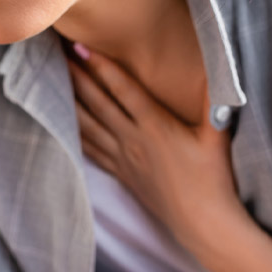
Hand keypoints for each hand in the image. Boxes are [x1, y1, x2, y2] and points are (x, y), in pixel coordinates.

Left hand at [67, 43, 243, 250]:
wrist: (203, 223)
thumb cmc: (213, 179)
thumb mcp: (217, 136)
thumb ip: (215, 100)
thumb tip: (219, 68)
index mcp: (155, 126)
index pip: (123, 89)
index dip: (102, 67)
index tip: (82, 47)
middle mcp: (132, 139)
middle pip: (98, 103)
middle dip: (77, 77)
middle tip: (57, 56)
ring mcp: (123, 158)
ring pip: (88, 126)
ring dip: (69, 103)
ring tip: (51, 84)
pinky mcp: (121, 173)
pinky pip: (91, 150)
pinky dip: (75, 135)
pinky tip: (61, 126)